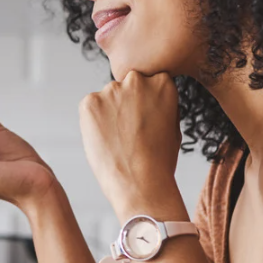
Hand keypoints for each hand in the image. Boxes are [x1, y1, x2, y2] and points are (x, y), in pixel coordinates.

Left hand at [79, 71, 186, 220]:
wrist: (141, 182)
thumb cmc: (160, 160)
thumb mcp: (172, 125)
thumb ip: (159, 104)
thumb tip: (148, 98)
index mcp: (162, 82)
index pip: (148, 83)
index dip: (145, 104)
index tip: (145, 121)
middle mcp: (136, 80)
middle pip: (126, 87)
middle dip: (126, 104)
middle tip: (130, 132)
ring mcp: (111, 90)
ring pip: (107, 98)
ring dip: (109, 113)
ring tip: (118, 140)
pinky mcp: (89, 102)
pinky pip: (90, 108)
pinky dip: (93, 122)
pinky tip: (105, 141)